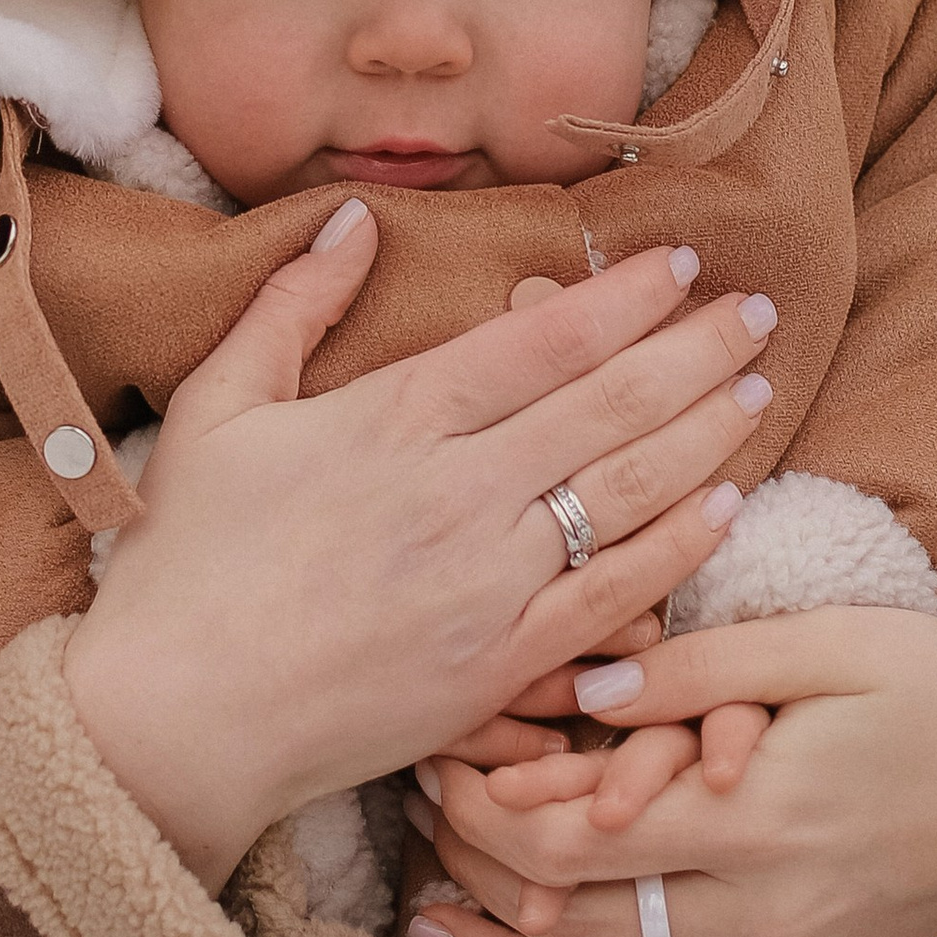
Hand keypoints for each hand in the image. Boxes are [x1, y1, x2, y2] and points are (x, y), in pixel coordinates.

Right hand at [61, 214, 779, 888]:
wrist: (176, 718)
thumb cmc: (185, 562)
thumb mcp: (218, 409)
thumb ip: (289, 307)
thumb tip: (351, 218)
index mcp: (391, 420)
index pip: (538, 341)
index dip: (621, 298)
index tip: (680, 264)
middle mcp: (457, 494)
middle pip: (605, 405)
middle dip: (694, 351)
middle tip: (758, 311)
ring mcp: (486, 586)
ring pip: (627, 493)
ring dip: (705, 434)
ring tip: (759, 388)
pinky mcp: (498, 669)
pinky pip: (613, 599)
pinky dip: (677, 550)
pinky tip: (724, 508)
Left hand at [400, 607, 936, 936]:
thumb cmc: (933, 683)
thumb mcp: (824, 644)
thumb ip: (698, 672)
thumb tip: (580, 689)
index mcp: (758, 819)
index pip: (572, 844)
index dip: (484, 811)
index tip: (433, 759)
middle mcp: (763, 913)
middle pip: (571, 922)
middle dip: (475, 874)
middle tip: (412, 820)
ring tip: (427, 922)